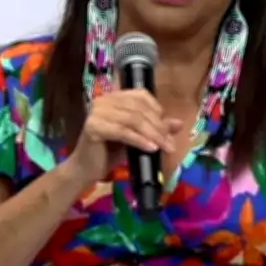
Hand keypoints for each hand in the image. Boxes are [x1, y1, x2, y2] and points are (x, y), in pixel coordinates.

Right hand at [66, 84, 182, 184]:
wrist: (87, 169)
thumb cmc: (111, 152)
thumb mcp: (138, 137)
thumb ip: (155, 128)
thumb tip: (178, 123)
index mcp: (114, 97)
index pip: (140, 96)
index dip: (156, 110)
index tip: (167, 129)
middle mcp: (103, 100)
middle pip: (138, 109)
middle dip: (158, 126)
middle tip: (170, 144)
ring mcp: (97, 112)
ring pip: (132, 120)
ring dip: (152, 134)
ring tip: (164, 147)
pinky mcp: (93, 127)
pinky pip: (123, 132)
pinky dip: (139, 140)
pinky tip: (150, 149)